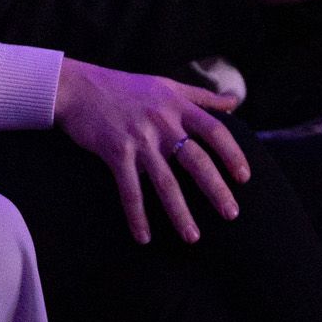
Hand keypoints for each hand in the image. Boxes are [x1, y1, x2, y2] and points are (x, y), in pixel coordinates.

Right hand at [53, 60, 247, 245]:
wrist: (78, 87)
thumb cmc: (124, 86)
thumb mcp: (166, 84)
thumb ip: (201, 96)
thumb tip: (235, 102)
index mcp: (177, 106)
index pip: (214, 131)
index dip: (232, 154)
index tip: (244, 177)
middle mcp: (162, 122)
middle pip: (196, 160)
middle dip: (216, 189)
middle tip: (231, 214)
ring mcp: (139, 139)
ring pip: (165, 182)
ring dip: (180, 212)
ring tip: (193, 237)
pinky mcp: (116, 152)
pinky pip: (130, 189)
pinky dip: (137, 215)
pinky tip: (143, 237)